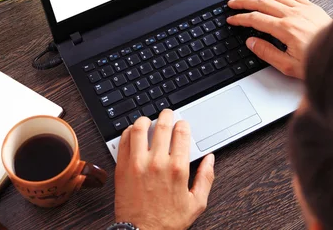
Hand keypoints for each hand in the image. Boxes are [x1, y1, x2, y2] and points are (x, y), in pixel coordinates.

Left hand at [114, 109, 214, 229]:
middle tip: (167, 113)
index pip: (181, 132)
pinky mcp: (122, 168)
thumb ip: (206, 178)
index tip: (182, 124)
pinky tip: (134, 132)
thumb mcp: (196, 203)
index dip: (183, 123)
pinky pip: (124, 141)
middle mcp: (157, 162)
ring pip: (139, 128)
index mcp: (177, 168)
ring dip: (145, 120)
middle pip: (162, 125)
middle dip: (166, 114)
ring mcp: (137, 163)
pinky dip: (129, 132)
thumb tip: (210, 159)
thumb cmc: (167, 221)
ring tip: (149, 120)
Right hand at [227, 0, 331, 78]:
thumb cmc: (319, 61)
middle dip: (244, 1)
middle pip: (262, 2)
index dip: (240, 18)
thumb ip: (266, 52)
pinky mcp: (312, 7)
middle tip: (233, 3)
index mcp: (285, 29)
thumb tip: (252, 43)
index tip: (232, 19)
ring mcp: (303, 9)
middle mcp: (294, 15)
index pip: (255, 19)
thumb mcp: (288, 65)